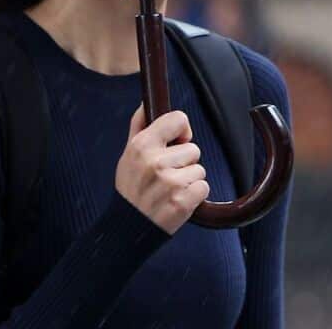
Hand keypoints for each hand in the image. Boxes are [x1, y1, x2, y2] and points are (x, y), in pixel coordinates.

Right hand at [114, 104, 209, 234]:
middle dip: (185, 162)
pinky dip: (195, 196)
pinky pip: (204, 188)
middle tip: (166, 176)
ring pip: (200, 170)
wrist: (129, 228)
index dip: (182, 131)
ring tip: (170, 190)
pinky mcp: (182, 202)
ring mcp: (170, 182)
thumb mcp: (127, 154)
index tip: (177, 143)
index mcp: (142, 145)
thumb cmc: (131, 189)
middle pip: (193, 149)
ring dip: (190, 181)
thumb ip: (138, 126)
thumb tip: (146, 103)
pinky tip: (178, 201)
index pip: (178, 119)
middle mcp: (155, 162)